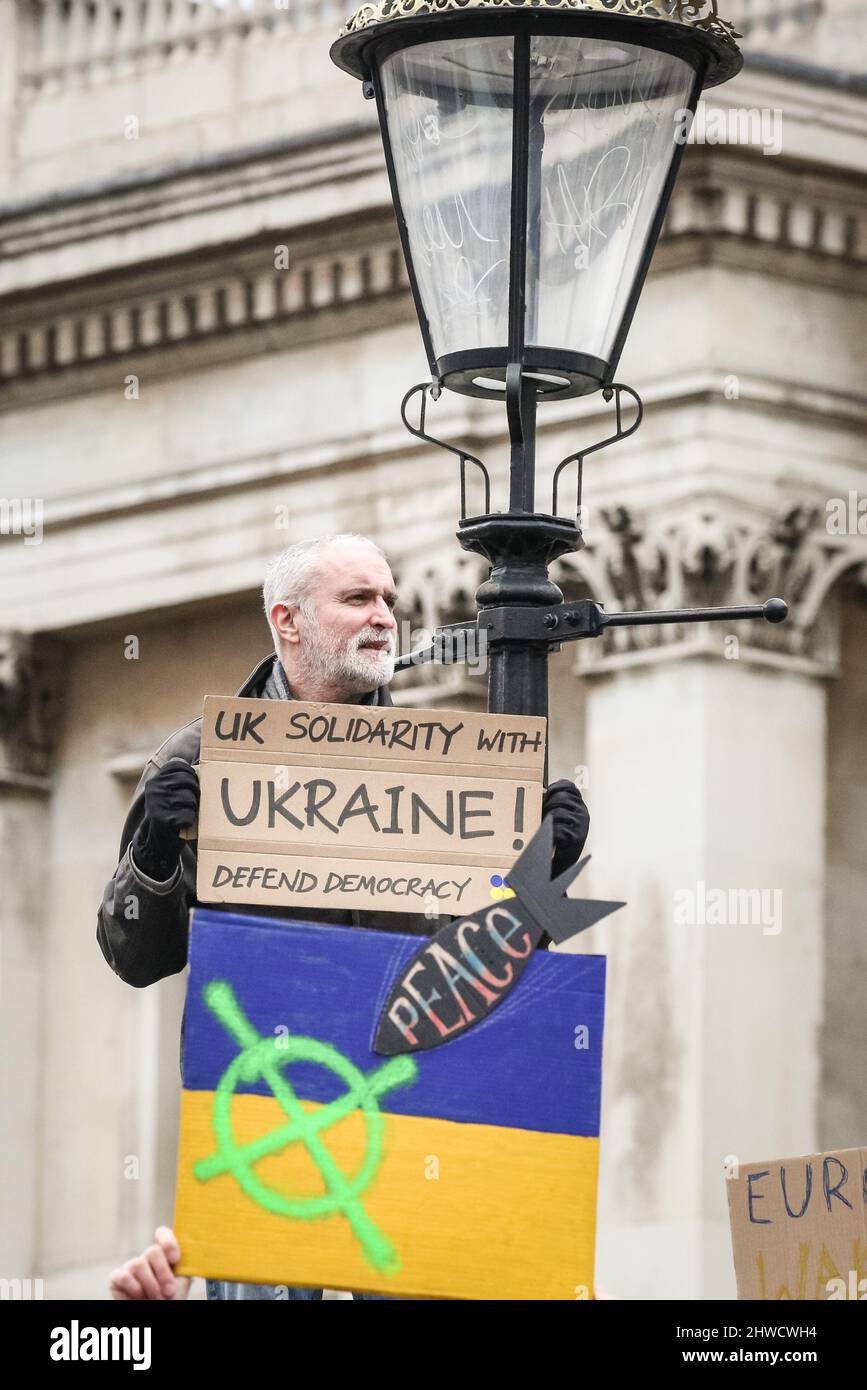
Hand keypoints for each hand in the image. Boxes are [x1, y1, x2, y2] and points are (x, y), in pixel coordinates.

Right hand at [109, 1226, 190, 1300]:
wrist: (158, 1315)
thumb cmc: (171, 1298)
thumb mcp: (182, 1280)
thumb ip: (186, 1263)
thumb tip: (195, 1249)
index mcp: (164, 1254)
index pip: (162, 1233)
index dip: (168, 1242)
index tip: (175, 1260)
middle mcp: (147, 1257)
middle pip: (153, 1250)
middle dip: (163, 1273)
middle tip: (168, 1292)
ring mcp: (131, 1266)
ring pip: (138, 1264)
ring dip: (150, 1285)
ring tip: (156, 1299)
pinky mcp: (117, 1278)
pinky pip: (122, 1276)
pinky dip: (133, 1289)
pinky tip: (139, 1298)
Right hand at [133, 758, 199, 877]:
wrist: (157, 842)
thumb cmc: (170, 813)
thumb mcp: (169, 793)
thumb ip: (179, 779)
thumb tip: (203, 766)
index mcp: (156, 780)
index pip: (180, 766)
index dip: (192, 775)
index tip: (191, 785)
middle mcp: (154, 789)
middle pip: (189, 782)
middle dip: (195, 793)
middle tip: (191, 803)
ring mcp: (157, 804)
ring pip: (190, 799)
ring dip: (193, 809)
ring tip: (185, 814)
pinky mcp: (162, 819)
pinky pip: (188, 816)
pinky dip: (190, 821)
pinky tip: (183, 824)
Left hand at [542, 779, 588, 873]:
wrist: (565, 858)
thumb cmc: (559, 836)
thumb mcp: (559, 816)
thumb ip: (554, 803)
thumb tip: (542, 791)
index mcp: (579, 806)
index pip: (571, 787)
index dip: (558, 786)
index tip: (548, 790)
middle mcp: (583, 813)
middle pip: (562, 798)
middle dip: (548, 805)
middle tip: (544, 813)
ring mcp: (581, 824)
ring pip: (558, 813)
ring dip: (548, 820)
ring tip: (547, 827)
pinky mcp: (577, 836)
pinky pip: (558, 828)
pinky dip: (551, 833)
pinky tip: (552, 837)